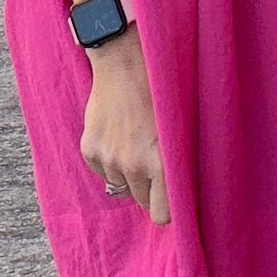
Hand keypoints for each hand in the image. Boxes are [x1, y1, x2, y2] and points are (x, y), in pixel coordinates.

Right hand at [80, 36, 170, 222]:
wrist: (125, 59)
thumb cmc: (165, 88)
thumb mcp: (186, 126)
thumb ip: (183, 163)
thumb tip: (187, 194)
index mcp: (162, 162)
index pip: (162, 216)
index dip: (168, 207)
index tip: (173, 196)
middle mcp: (132, 165)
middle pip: (142, 202)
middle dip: (150, 188)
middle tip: (156, 161)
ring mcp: (108, 158)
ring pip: (122, 186)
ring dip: (131, 173)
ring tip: (138, 142)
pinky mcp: (89, 149)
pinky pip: (103, 171)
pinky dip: (111, 160)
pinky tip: (120, 135)